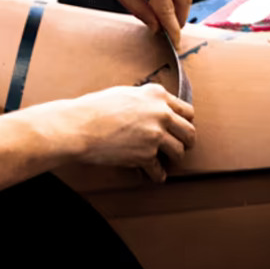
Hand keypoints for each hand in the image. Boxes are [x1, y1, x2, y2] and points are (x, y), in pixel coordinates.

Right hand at [69, 83, 195, 181]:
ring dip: (173, 158)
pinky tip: (155, 175)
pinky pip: (160, 170)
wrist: (80, 126)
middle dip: (187, 141)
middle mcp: (161, 113)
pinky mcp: (147, 155)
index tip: (181, 127)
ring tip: (167, 160)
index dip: (184, 121)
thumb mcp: (124, 93)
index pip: (186, 110)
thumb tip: (153, 108)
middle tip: (182, 146)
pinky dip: (157, 175)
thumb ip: (145, 100)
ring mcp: (155, 135)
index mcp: (156, 95)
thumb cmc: (94, 108)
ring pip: (179, 151)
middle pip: (189, 132)